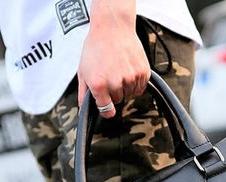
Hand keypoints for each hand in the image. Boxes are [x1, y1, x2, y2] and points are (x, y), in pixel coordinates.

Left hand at [77, 0, 149, 117]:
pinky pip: (140, 87)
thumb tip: (83, 109)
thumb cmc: (96, 47)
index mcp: (99, 85)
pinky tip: (128, 68)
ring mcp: (130, 78)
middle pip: (118, 100)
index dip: (106, 110)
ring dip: (125, 86)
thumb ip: (83, 93)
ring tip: (119, 69)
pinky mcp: (142, 72)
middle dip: (114, 91)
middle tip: (110, 74)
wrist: (112, 27)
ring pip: (130, 94)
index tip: (107, 108)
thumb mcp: (83, 70)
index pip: (107, 110)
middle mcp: (115, 83)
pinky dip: (136, 82)